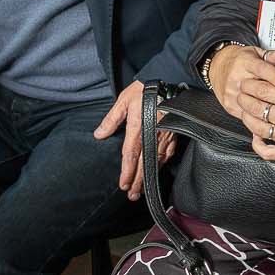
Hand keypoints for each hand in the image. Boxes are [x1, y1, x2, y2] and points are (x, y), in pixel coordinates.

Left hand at [97, 79, 176, 200]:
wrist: (171, 78)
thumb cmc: (146, 89)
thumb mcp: (123, 101)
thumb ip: (111, 119)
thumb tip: (99, 134)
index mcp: (138, 129)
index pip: (131, 155)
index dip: (127, 172)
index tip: (123, 185)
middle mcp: (153, 136)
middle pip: (145, 164)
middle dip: (138, 182)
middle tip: (133, 196)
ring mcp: (165, 136)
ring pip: (157, 161)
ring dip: (149, 177)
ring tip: (143, 189)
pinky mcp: (175, 133)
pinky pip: (168, 153)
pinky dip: (161, 164)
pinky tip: (158, 169)